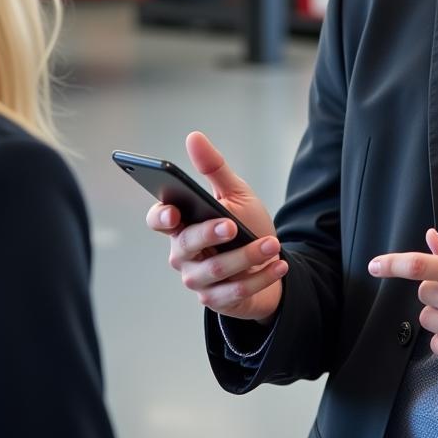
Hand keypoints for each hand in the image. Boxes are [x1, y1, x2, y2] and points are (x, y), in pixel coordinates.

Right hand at [146, 131, 285, 323]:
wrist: (269, 263)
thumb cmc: (246, 225)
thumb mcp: (235, 194)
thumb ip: (214, 169)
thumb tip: (193, 137)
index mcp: (182, 224)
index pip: (159, 219)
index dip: (161, 216)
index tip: (175, 210)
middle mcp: (183, 254)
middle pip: (185, 246)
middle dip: (209, 235)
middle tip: (232, 226)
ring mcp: (197, 280)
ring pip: (214, 270)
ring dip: (247, 257)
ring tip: (272, 244)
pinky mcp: (216, 301)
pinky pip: (236, 291)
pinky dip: (261, 277)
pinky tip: (279, 264)